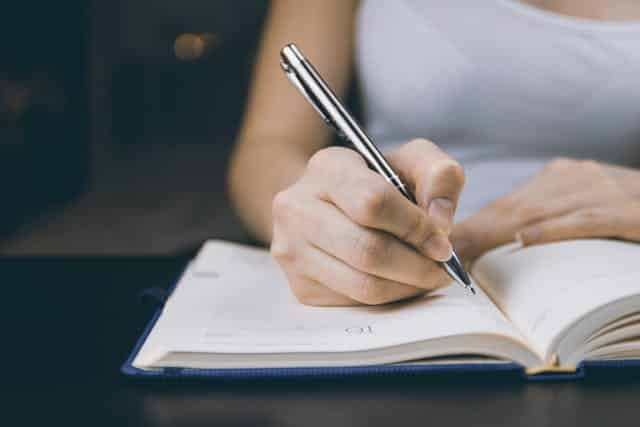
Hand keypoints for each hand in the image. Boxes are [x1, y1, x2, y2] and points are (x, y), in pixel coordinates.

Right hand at [271, 139, 464, 305]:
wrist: (331, 207)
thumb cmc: (378, 184)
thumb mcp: (412, 163)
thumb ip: (439, 176)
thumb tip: (439, 223)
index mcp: (326, 168)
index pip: (372, 203)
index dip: (415, 228)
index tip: (441, 243)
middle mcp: (296, 208)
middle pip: (367, 250)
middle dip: (417, 265)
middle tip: (442, 268)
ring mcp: (293, 250)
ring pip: (363, 285)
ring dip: (408, 287)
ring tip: (427, 276)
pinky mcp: (301, 287)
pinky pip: (356, 303)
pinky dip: (390, 298)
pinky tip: (400, 281)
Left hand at [453, 158, 639, 261]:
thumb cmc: (628, 209)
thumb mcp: (585, 203)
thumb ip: (550, 217)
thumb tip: (509, 243)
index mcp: (561, 178)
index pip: (509, 204)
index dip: (475, 225)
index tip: (446, 245)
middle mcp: (574, 179)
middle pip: (515, 208)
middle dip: (476, 232)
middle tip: (442, 253)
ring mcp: (601, 190)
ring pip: (541, 212)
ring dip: (500, 234)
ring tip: (466, 253)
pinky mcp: (628, 209)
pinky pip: (586, 219)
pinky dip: (555, 230)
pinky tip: (528, 239)